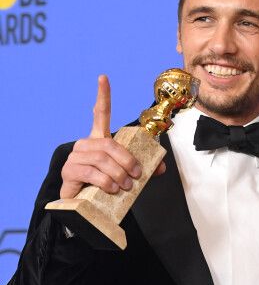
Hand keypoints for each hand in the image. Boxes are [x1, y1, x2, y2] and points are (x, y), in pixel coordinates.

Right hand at [60, 76, 165, 198]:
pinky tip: (111, 188)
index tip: (103, 78)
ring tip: (125, 185)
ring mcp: (76, 156)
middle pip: (109, 144)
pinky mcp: (69, 171)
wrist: (85, 205)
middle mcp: (85, 144)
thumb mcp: (127, 175)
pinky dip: (105, 181)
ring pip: (101, 159)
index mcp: (99, 140)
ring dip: (118, 173)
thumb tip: (162, 167)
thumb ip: (144, 168)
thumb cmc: (105, 185)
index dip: (103, 96)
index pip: (100, 114)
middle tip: (136, 175)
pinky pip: (90, 173)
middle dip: (127, 160)